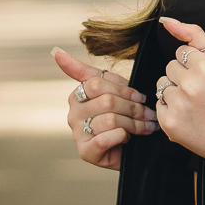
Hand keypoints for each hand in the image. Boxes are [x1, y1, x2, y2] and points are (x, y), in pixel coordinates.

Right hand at [54, 47, 158, 170]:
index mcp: (78, 95)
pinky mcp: (85, 152)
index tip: (140, 97)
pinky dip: (122, 136)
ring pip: (109, 119)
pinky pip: (105, 138)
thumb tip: (57, 52)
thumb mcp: (111, 90)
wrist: (130, 149)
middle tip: (148, 114)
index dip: (123, 89)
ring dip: (133, 124)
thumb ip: (91, 72)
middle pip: (106, 101)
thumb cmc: (121, 116)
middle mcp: (73, 113)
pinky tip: (128, 138)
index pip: (97, 83)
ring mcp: (77, 133)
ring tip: (144, 127)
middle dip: (133, 108)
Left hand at [156, 17, 204, 172]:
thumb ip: (195, 36)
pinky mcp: (168, 122)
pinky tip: (187, 115)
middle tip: (200, 92)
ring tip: (193, 104)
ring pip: (162, 84)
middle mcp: (190, 84)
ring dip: (174, 92)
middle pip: (170, 67)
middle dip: (182, 77)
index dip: (194, 65)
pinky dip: (170, 109)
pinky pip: (159, 103)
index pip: (182, 52)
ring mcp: (178, 104)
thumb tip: (167, 21)